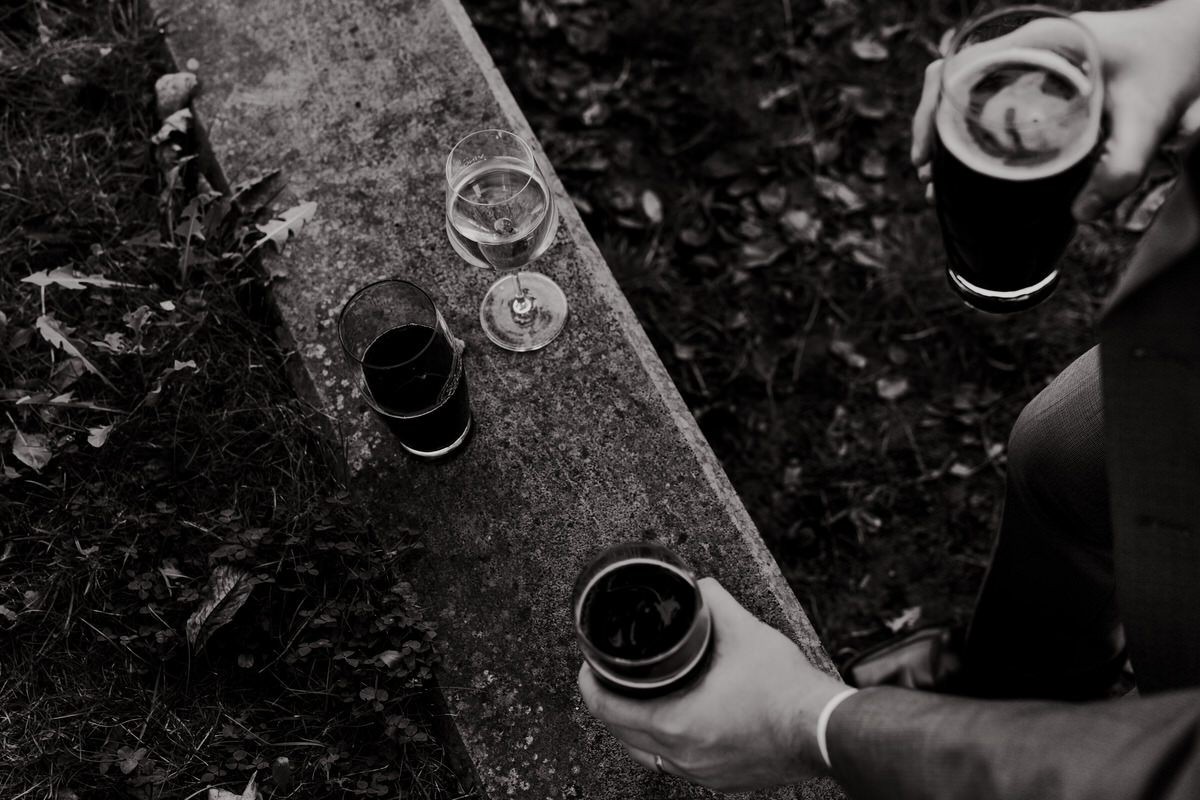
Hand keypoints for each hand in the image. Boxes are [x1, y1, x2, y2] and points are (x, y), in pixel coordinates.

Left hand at [577, 578, 845, 792]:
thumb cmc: (787, 690)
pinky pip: (680, 763)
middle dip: (610, 706)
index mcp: (676, 723)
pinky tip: (679, 723)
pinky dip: (670, 743)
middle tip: (609, 679)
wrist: (824, 730)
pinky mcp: (722, 780)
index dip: (589, 685)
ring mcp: (702, 773)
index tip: (588, 667)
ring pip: (649, 754)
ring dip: (638, 729)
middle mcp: (683, 756)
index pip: (607, 710)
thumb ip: (714, 603)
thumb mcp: (745, 632)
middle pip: (622, 736)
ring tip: (639, 699)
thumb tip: (700, 587)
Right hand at [911, 1, 1199, 220]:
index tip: (928, 152)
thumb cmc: (1172, 67)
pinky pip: (991, 104)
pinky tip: (971, 170)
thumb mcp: (1149, 118)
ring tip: (939, 182)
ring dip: (948, 137)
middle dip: (931, 130)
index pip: (959, 66)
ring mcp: (1029, 67)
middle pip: (952, 83)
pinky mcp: (1039, 84)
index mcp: (1038, 43)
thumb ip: (1121, 169)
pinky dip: (973, 136)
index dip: (931, 110)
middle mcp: (1026, 51)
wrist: (1193, 46)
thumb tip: (1079, 215)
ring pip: (968, 97)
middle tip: (927, 175)